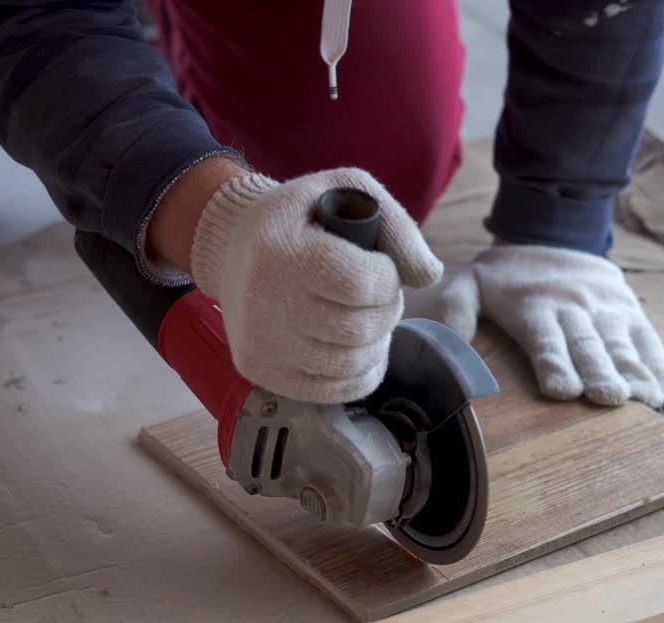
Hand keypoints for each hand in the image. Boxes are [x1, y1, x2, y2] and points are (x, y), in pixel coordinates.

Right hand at [190, 168, 442, 403]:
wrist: (233, 248)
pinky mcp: (261, 372)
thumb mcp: (345, 191)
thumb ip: (396, 226)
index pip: (358, 284)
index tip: (382, 268)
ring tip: (368, 318)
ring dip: (376, 343)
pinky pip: (333, 391)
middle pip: (358, 329)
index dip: (387, 280)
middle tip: (380, 295)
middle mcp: (265, 301)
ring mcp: (261, 343)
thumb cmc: (302, 219)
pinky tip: (357, 347)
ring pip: (350, 364)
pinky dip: (360, 372)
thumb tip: (430, 276)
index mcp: (282, 250)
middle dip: (386, 311)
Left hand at [430, 245, 663, 407]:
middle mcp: (575, 307)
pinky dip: (663, 368)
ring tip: (647, 400)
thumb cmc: (505, 279)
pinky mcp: (633, 313)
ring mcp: (609, 310)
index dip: (554, 362)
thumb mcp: (469, 284)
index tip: (563, 390)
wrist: (555, 235)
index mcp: (534, 306)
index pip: (544, 337)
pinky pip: (650, 342)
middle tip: (611, 399)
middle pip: (589, 343)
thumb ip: (454, 311)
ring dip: (637, 373)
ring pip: (624, 344)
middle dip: (601, 371)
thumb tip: (447, 344)